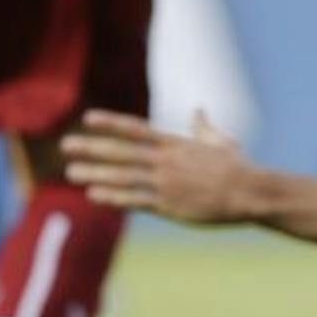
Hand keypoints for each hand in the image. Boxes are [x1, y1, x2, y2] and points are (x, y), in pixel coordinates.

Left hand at [63, 109, 261, 223]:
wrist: (250, 193)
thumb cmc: (240, 167)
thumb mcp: (221, 141)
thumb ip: (204, 127)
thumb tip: (198, 111)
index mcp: (176, 144)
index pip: (135, 129)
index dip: (110, 123)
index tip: (87, 119)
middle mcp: (166, 161)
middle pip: (121, 152)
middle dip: (91, 147)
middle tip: (65, 145)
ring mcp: (166, 183)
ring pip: (123, 176)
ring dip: (95, 172)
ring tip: (71, 172)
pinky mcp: (170, 206)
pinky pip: (135, 200)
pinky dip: (113, 196)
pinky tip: (93, 193)